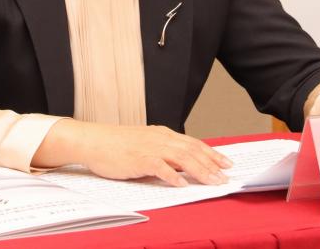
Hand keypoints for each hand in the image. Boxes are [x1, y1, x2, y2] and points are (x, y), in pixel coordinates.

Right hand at [34, 120, 231, 186]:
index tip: (226, 162)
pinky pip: (160, 168)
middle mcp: (160, 139)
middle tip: (226, 176)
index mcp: (162, 134)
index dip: (212, 153)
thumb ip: (161, 151)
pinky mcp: (139, 159)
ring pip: (182, 158)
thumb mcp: (143, 143)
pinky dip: (173, 176)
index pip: (193, 143)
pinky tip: (182, 185)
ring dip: (200, 171)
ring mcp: (150, 148)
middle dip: (212, 164)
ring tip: (212, 182)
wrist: (93, 140)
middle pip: (193, 151)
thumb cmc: (115, 144)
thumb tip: (180, 165)